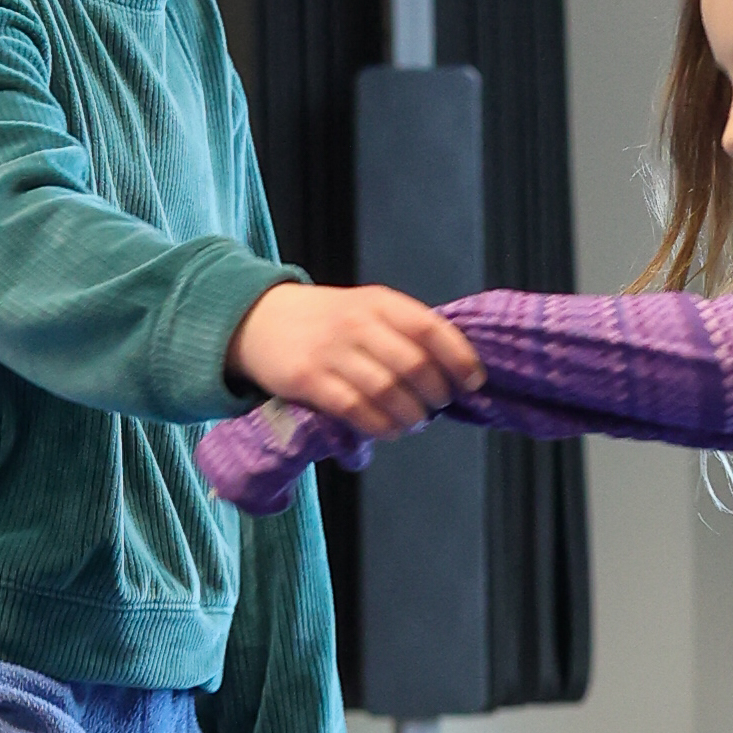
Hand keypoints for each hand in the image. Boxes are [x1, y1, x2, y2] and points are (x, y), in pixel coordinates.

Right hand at [227, 282, 482, 440]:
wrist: (258, 319)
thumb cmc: (325, 321)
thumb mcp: (365, 308)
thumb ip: (403, 331)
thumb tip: (452, 371)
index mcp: (379, 302)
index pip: (430, 329)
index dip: (459, 359)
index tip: (473, 382)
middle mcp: (357, 322)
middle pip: (414, 365)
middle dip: (436, 393)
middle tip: (438, 406)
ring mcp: (331, 351)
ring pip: (387, 391)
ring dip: (410, 415)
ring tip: (415, 422)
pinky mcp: (308, 379)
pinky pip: (354, 409)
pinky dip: (379, 425)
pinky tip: (388, 430)